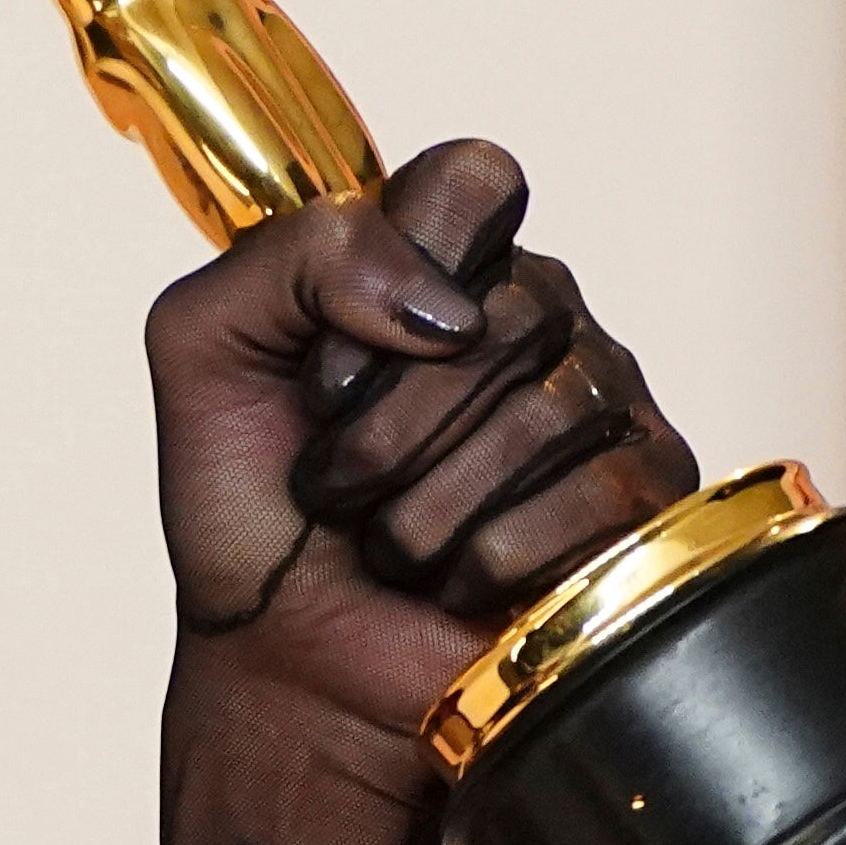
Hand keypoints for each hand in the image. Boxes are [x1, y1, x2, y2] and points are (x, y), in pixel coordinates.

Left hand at [143, 136, 696, 764]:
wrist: (285, 664)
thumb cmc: (249, 508)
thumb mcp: (203, 348)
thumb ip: (291, 256)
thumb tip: (444, 302)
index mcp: (436, 261)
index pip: (473, 180)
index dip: (397, 268)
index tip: (329, 369)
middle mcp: (532, 315)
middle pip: (503, 315)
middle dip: (384, 426)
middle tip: (338, 483)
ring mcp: (598, 403)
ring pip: (545, 415)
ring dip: (424, 507)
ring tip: (390, 541)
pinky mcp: (643, 498)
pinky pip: (593, 499)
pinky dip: (487, 559)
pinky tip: (455, 578)